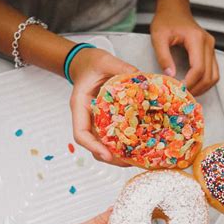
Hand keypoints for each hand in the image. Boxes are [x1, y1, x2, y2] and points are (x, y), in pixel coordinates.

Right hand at [69, 47, 137, 165]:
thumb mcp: (106, 61)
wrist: (87, 63)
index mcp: (80, 105)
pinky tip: (139, 147)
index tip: (107, 155)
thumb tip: (143, 79)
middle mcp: (86, 117)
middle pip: (93, 146)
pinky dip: (123, 144)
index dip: (93, 146)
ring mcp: (95, 121)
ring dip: (118, 155)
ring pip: (103, 145)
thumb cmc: (92, 63)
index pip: (81, 133)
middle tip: (130, 162)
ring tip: (137, 159)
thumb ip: (122, 69)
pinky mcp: (106, 121)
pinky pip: (112, 137)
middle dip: (110, 158)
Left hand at [151, 8, 218, 95]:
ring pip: (214, 76)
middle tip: (183, 96)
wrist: (175, 10)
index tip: (179, 90)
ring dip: (203, 88)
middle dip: (197, 89)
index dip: (190, 83)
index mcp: (196, 39)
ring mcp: (212, 48)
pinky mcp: (211, 52)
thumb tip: (171, 76)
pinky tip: (194, 85)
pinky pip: (213, 72)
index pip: (198, 68)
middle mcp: (208, 44)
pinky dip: (205, 82)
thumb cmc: (166, 20)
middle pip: (209, 75)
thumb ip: (163, 56)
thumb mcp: (158, 37)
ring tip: (189, 93)